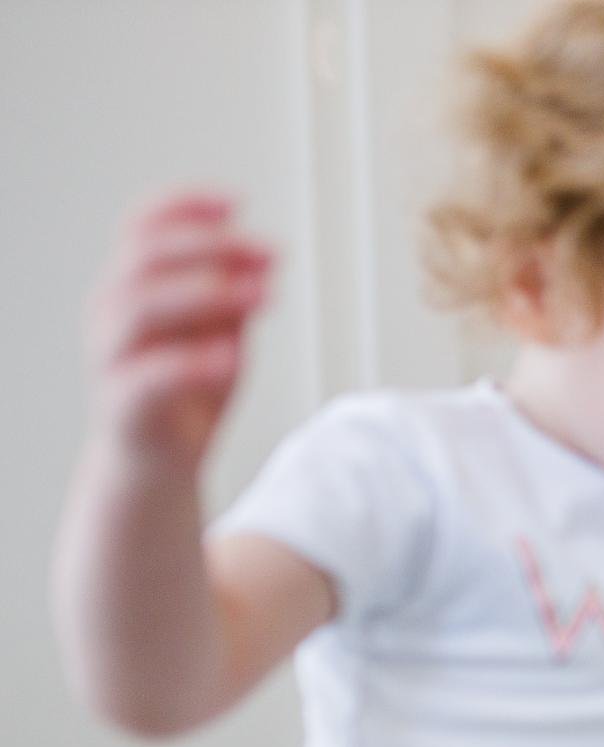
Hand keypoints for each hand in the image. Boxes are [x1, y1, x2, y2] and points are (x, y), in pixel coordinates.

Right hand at [87, 193, 273, 471]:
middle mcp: (111, 314)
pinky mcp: (122, 406)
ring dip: (208, 293)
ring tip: (266, 295)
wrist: (158, 465)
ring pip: (140, 307)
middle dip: (212, 247)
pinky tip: (234, 355)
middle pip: (145, 258)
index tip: (238, 201)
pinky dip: (192, 362)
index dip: (186, 207)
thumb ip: (235, 297)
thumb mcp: (221, 333)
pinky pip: (149, 376)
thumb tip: (265, 258)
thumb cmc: (187, 393)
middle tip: (270, 253)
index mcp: (131, 287)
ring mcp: (110, 358)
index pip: (144, 228)